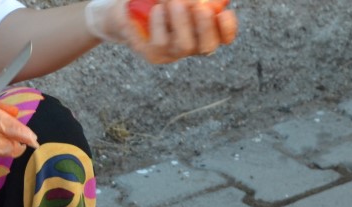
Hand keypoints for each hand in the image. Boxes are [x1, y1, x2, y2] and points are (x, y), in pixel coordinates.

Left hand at [86, 0, 237, 62]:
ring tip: (168, 4)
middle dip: (204, 26)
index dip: (228, 29)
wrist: (122, 7)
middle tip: (198, 7)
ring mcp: (172, 53)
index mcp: (203, 31)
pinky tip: (152, 10)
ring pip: (183, 45)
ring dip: (179, 22)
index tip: (225, 13)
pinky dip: (157, 23)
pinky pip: (159, 42)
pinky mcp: (152, 55)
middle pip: (207, 46)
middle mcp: (191, 46)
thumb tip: (209, 0)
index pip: (224, 37)